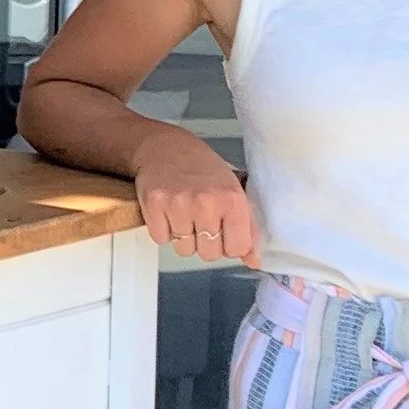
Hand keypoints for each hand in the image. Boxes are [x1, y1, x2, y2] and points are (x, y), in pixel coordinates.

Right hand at [133, 129, 260, 266]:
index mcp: (232, 199)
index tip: (224, 230)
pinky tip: (169, 211)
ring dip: (184, 238)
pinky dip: (164, 230)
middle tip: (202, 219)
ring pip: (184, 250)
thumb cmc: (202, 169)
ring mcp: (178, 204)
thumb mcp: (233, 191)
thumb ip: (247, 228)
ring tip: (185, 213)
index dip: (230, 244)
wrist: (164, 146)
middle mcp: (206, 203)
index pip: (236, 249)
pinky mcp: (154, 205)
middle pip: (209, 254)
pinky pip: (161, 239)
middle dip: (206, 242)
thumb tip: (254, 261)